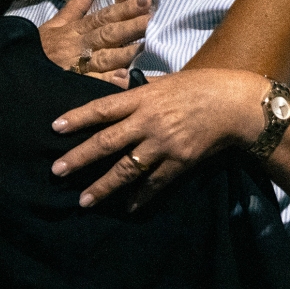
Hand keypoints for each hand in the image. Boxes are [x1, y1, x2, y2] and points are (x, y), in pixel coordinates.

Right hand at [37, 0, 151, 87]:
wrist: (18, 71)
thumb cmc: (39, 48)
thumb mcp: (55, 23)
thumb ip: (76, 6)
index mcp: (77, 29)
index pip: (104, 16)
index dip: (124, 8)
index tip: (146, 0)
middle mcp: (80, 45)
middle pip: (108, 34)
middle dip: (131, 26)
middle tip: (152, 19)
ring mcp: (78, 66)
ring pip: (105, 57)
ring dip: (125, 52)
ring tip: (145, 46)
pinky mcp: (75, 85)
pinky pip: (94, 83)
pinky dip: (108, 81)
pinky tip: (125, 78)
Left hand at [50, 68, 266, 208]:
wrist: (235, 105)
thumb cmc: (201, 86)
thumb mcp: (167, 81)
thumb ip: (141, 90)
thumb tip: (119, 89)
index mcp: (143, 98)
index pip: (102, 109)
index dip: (77, 118)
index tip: (55, 128)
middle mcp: (148, 121)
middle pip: (106, 142)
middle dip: (79, 158)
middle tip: (56, 171)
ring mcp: (163, 144)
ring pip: (126, 168)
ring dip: (103, 186)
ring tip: (84, 199)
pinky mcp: (179, 162)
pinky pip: (154, 183)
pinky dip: (140, 196)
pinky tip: (128, 207)